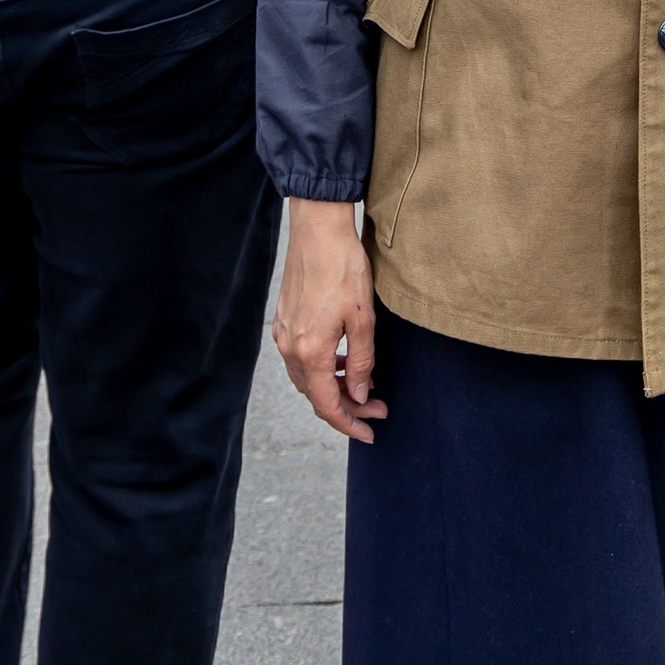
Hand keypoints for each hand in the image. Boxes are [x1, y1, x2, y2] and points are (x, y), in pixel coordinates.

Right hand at [274, 198, 383, 447]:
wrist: (318, 230)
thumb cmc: (344, 269)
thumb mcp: (363, 319)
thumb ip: (361, 362)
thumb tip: (361, 395)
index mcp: (309, 352)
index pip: (327, 405)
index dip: (349, 424)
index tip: (371, 434)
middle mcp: (290, 347)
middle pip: (317, 395)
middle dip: (348, 407)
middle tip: (380, 409)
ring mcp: (284, 334)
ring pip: (308, 379)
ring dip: (335, 388)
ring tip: (367, 386)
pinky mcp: (285, 321)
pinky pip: (302, 359)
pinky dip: (323, 369)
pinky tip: (344, 361)